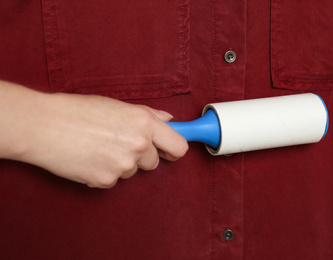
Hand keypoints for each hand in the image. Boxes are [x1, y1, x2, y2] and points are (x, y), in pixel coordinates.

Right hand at [0, 81, 187, 187]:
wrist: (44, 125)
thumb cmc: (77, 110)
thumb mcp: (116, 105)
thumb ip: (147, 114)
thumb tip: (169, 119)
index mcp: (144, 123)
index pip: (179, 146)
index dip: (175, 150)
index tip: (171, 152)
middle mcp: (138, 146)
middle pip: (154, 162)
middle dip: (142, 157)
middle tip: (120, 144)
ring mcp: (123, 166)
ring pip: (132, 172)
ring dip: (121, 164)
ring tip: (98, 147)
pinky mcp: (106, 181)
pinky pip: (113, 181)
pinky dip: (104, 172)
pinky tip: (89, 158)